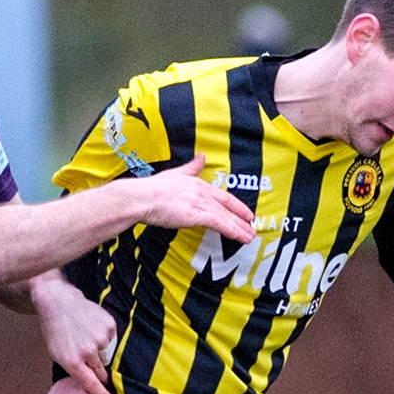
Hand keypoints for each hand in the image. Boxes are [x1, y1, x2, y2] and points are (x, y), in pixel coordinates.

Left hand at [31, 277, 117, 393]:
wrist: (58, 301)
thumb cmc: (55, 329)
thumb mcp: (57, 354)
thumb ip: (74, 368)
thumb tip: (91, 381)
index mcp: (72, 361)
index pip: (90, 384)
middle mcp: (87, 351)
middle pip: (100, 371)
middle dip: (98, 371)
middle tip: (89, 358)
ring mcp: (99, 338)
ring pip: (106, 354)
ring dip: (99, 350)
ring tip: (84, 335)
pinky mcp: (108, 326)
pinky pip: (111, 339)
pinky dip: (103, 335)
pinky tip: (90, 326)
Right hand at [133, 153, 256, 242]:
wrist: (142, 197)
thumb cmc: (152, 188)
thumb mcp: (175, 173)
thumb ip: (191, 167)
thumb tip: (201, 156)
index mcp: (198, 183)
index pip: (223, 196)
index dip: (237, 206)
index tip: (247, 213)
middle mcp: (202, 193)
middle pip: (227, 208)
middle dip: (241, 219)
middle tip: (252, 229)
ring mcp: (200, 204)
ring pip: (225, 217)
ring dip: (239, 228)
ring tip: (249, 237)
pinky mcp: (195, 215)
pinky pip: (218, 224)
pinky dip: (230, 230)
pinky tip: (239, 236)